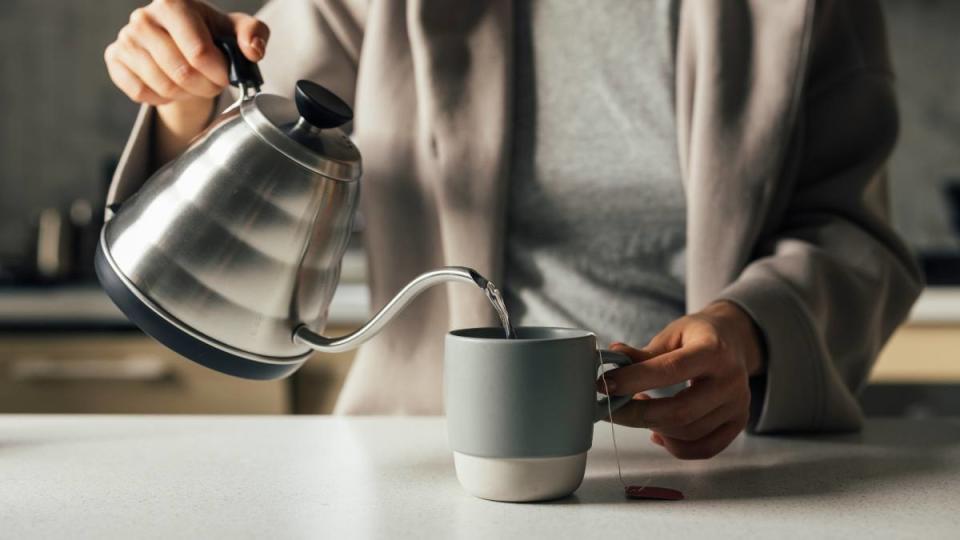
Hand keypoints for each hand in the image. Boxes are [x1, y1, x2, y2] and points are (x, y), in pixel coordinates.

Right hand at [104, 0, 269, 161]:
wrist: (180, 43)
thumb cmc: (211, 34)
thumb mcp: (237, 30)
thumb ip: (254, 34)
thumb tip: (253, 51)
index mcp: (174, 3)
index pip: (199, 52)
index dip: (218, 74)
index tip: (225, 77)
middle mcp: (144, 17)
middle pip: (181, 73)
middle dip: (205, 87)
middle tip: (212, 85)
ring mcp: (126, 38)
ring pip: (163, 86)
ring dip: (185, 94)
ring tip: (193, 83)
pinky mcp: (115, 58)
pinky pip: (141, 93)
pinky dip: (161, 98)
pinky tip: (171, 85)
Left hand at [599, 301, 764, 459]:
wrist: (734, 340)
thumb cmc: (698, 335)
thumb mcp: (672, 334)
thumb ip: (644, 352)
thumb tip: (613, 356)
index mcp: (713, 350)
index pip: (670, 370)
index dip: (634, 380)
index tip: (605, 384)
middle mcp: (731, 380)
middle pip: (680, 412)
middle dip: (637, 414)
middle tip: (611, 407)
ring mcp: (738, 405)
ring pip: (688, 434)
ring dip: (653, 427)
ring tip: (638, 408)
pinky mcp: (738, 423)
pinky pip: (704, 449)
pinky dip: (675, 446)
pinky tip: (658, 432)